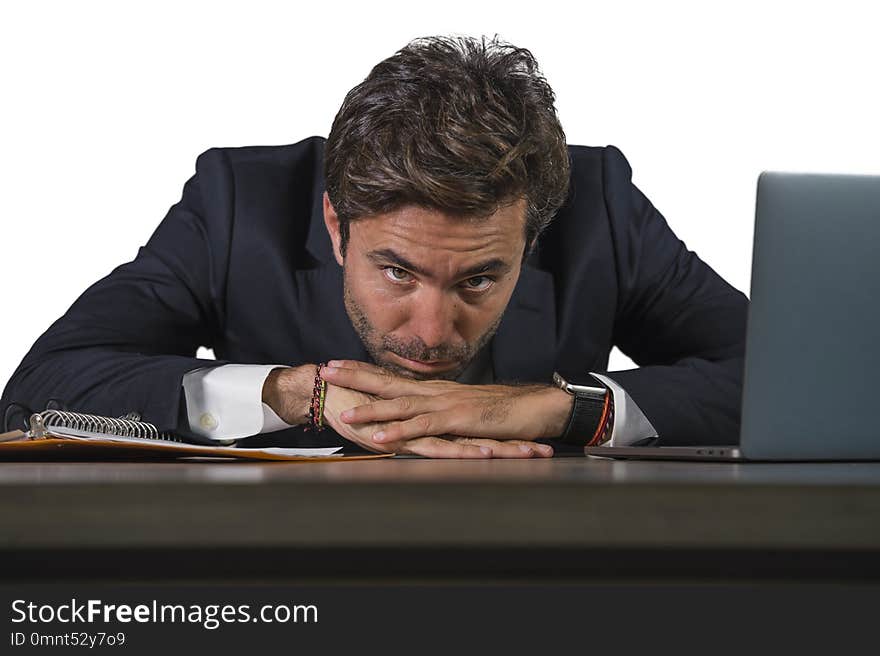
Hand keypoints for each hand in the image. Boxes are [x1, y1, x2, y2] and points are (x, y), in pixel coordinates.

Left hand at [321, 359, 571, 451]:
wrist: (533, 407)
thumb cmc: (499, 411)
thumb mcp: (460, 410)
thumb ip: (436, 412)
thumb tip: (414, 416)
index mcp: (433, 389)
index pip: (391, 376)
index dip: (362, 370)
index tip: (335, 364)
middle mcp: (435, 392)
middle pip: (388, 382)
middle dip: (355, 376)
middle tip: (324, 370)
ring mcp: (446, 405)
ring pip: (401, 405)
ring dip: (371, 407)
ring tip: (343, 412)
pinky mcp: (458, 421)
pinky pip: (423, 427)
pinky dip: (400, 431)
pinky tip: (379, 436)